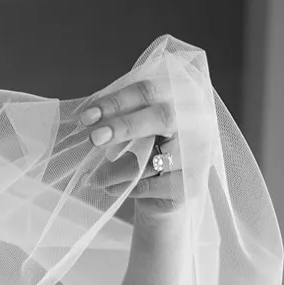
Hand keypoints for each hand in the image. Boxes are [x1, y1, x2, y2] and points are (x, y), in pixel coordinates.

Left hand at [78, 78, 184, 222]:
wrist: (164, 192)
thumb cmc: (147, 149)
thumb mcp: (134, 126)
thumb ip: (117, 114)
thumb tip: (85, 114)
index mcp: (182, 97)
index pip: (150, 91)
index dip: (116, 102)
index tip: (87, 116)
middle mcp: (198, 122)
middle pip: (162, 117)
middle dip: (124, 127)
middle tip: (94, 138)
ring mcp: (198, 154)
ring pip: (152, 159)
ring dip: (114, 170)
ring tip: (92, 177)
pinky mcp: (190, 185)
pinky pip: (150, 186)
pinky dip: (123, 188)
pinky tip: (110, 188)